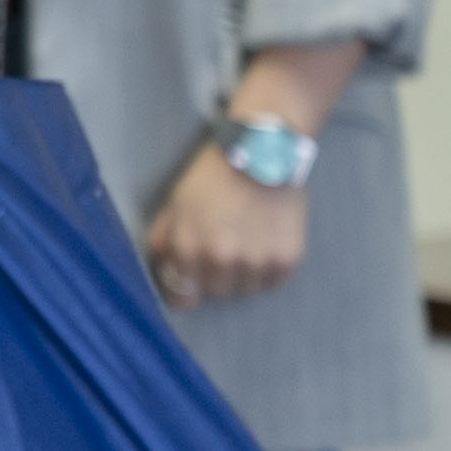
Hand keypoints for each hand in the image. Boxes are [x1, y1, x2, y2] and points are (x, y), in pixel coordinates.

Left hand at [147, 142, 310, 307]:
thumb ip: (163, 240)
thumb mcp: (174, 203)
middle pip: (215, 293)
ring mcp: (257, 262)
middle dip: (213, 275)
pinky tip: (263, 243)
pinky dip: (266, 271)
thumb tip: (165, 270)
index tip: (189, 280)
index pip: (182, 297)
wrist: (260, 154)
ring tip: (243, 242)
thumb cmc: (210, 177)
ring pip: (245, 290)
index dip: (183, 290)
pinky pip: (272, 283)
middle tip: (219, 248)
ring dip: (241, 274)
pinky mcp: (287, 260)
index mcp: (188, 247)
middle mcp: (222, 260)